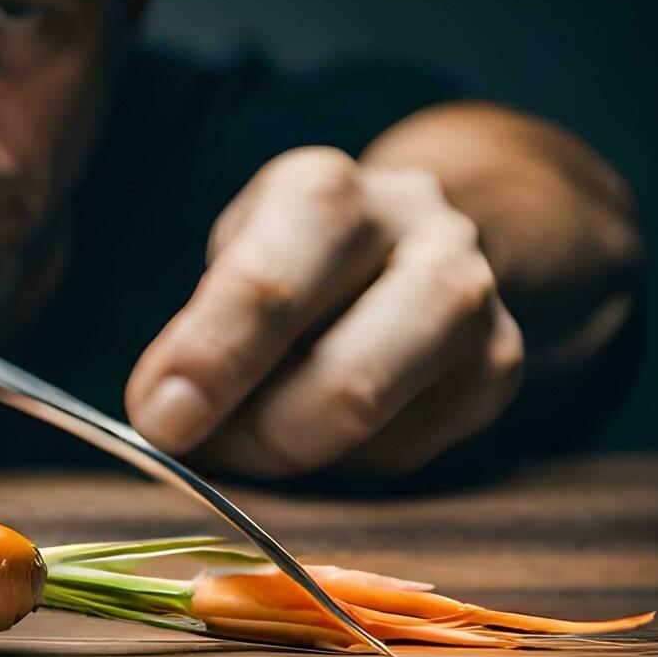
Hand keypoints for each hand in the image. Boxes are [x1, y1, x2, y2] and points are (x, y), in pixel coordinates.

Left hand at [126, 146, 523, 477]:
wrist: (410, 234)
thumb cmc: (290, 254)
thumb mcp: (232, 256)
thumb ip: (201, 328)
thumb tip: (166, 417)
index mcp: (327, 194)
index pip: (267, 288)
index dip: (209, 366)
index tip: (158, 423)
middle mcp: (423, 238)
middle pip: (343, 378)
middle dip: (254, 438)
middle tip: (194, 454)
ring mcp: (476, 307)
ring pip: (378, 425)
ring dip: (293, 457)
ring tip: (244, 448)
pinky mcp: (499, 368)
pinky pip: (403, 454)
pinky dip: (339, 462)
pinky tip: (314, 433)